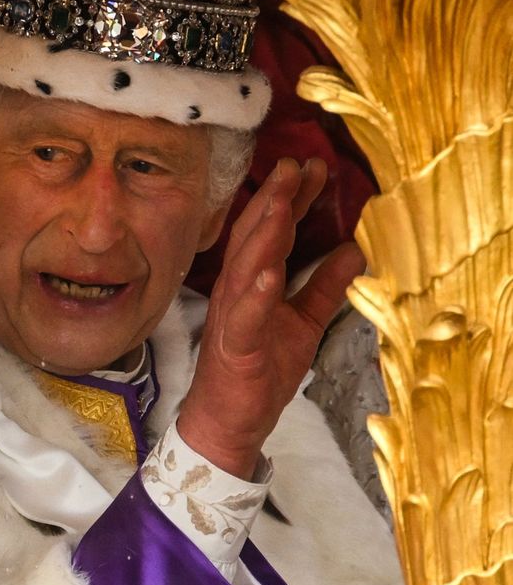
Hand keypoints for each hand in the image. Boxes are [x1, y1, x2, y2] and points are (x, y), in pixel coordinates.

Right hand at [177, 158, 365, 478]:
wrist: (229, 421)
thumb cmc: (260, 370)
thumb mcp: (303, 322)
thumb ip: (324, 286)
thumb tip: (355, 249)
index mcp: (253, 282)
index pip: (272, 232)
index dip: (292, 199)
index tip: (313, 166)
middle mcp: (237, 291)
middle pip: (255, 237)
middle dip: (275, 199)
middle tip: (295, 164)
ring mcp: (233, 316)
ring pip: (245, 266)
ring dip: (263, 234)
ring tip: (281, 202)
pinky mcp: (235, 345)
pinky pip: (245, 316)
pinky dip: (256, 294)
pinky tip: (269, 274)